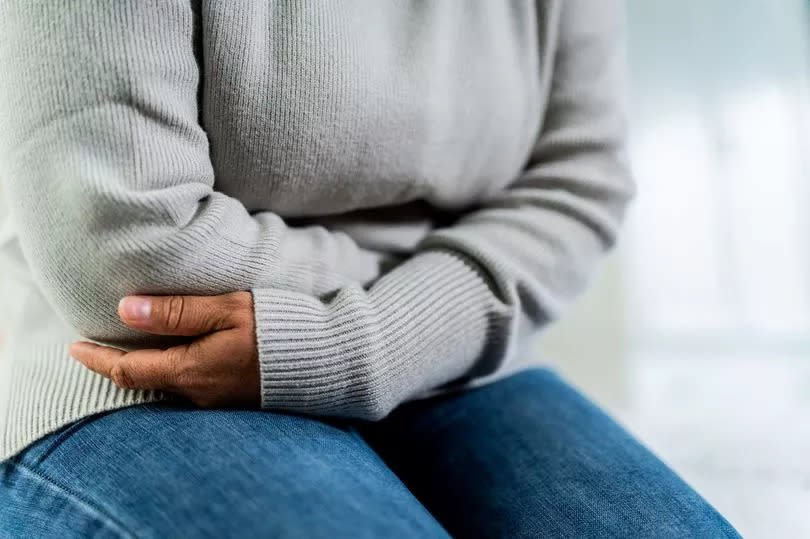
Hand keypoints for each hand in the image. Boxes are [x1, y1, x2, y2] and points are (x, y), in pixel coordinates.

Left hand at [70, 291, 259, 407]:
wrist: (326, 360)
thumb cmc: (278, 329)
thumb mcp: (227, 311)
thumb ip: (177, 312)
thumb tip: (125, 309)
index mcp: (190, 371)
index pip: (127, 369)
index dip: (96, 358)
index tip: (73, 345)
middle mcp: (198, 393)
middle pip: (143, 381)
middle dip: (115, 364)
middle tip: (94, 345)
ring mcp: (216, 399)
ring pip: (166, 384)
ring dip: (144, 365)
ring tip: (131, 344)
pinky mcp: (233, 397)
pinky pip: (189, 386)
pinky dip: (169, 369)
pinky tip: (173, 354)